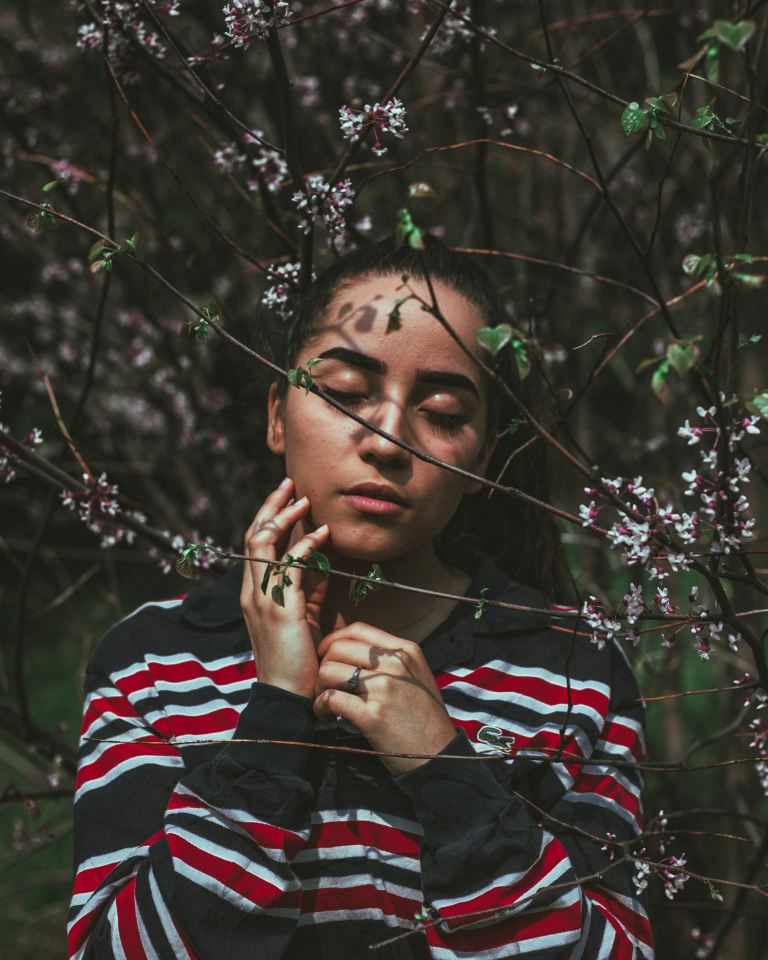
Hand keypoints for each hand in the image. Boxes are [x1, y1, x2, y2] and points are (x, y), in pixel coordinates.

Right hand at [240, 477, 329, 698]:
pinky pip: (289, 564)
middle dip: (270, 505)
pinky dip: (306, 545)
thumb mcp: (303, 617)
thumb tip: (321, 565)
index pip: (253, 544)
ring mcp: (261, 598)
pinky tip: (323, 534)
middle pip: (252, 534)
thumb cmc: (297, 659)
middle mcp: (251, 591)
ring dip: (284, 516)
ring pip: (263, 541)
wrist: (288, 696)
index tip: (286, 497)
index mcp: (253, 593)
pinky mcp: (279, 606)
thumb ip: (308, 590)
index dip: (267, 517)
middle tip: (289, 483)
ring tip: (304, 500)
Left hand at [314, 623, 457, 775]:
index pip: (358, 630)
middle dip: (323, 665)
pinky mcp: (372, 715)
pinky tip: (326, 716)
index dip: (334, 640)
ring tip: (325, 703)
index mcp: (405, 650)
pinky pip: (330, 699)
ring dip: (319, 687)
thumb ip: (390, 660)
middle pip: (339, 648)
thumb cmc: (424, 717)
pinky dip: (320, 707)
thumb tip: (352, 652)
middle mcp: (395, 664)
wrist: (439, 754)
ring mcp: (384, 688)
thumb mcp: (416, 676)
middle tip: (324, 684)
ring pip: (329, 671)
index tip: (326, 655)